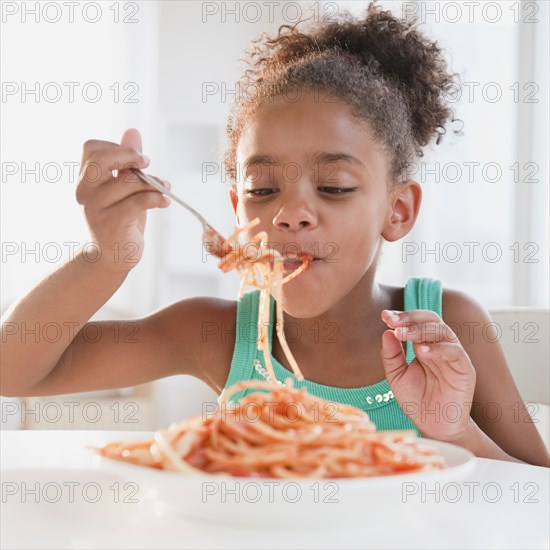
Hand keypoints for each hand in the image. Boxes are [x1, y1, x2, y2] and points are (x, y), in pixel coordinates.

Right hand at [75, 128, 170, 273]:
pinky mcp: (112, 223)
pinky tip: (165, 202)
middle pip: (102, 159)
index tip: (135, 159)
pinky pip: (138, 202)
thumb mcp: (124, 189)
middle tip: (147, 163)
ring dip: (153, 182)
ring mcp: (95, 208)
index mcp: (85, 179)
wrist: (113, 257)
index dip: (116, 147)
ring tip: (165, 188)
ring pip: (128, 182)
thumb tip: (133, 131)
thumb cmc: (120, 219)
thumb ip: (126, 162)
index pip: (91, 148)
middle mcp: (84, 192)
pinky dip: (156, 198)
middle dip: (130, 156)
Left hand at [380, 309, 475, 441]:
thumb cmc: (416, 400)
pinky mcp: (465, 369)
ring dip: (420, 330)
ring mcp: (454, 356)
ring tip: (402, 333)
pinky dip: (439, 349)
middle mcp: (440, 345)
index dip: (401, 316)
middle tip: (392, 321)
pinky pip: (455, 352)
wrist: (434, 427)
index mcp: (424, 344)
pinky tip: (422, 351)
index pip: (416, 321)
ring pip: (443, 331)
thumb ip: (391, 356)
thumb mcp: (397, 376)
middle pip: (430, 320)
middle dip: (409, 318)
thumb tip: (386, 332)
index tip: (384, 316)